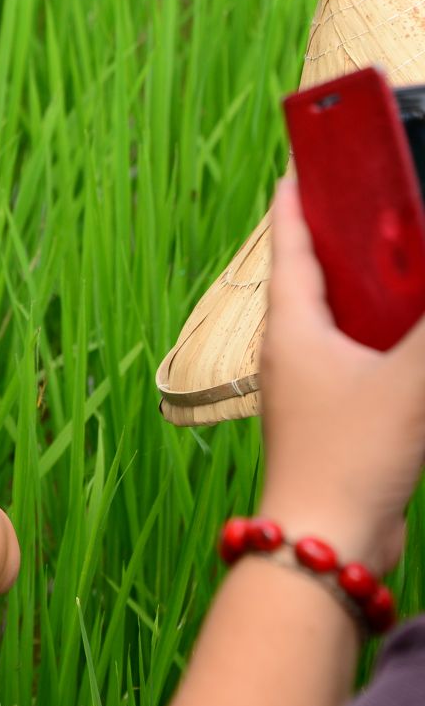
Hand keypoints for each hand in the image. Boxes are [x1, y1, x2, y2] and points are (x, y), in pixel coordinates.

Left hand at [258, 176, 424, 572]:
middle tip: (380, 203)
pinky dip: (389, 339)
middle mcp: (293, 349)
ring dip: (373, 292)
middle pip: (318, 276)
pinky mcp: (338, 417)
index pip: (293, 243)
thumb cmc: (350, 458)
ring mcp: (313, 385)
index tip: (307, 162)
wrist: (323, 543)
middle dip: (345, 240)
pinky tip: (415, 338)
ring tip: (407, 261)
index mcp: (293, 327)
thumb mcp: (411, 380)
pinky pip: (363, 360)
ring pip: (343, 320)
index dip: (301, 200)